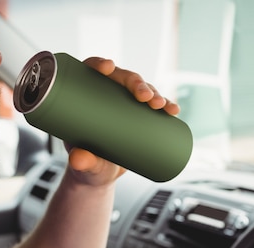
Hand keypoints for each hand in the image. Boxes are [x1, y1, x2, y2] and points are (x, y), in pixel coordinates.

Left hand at [65, 57, 179, 186]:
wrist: (99, 177)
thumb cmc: (85, 166)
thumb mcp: (83, 165)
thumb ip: (81, 163)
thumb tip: (79, 160)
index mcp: (84, 98)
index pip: (90, 73)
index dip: (99, 64)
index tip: (108, 67)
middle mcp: (106, 97)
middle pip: (121, 79)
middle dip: (137, 83)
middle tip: (145, 97)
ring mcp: (124, 106)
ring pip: (141, 91)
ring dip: (154, 93)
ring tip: (162, 106)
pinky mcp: (139, 118)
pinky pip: (154, 106)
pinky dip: (166, 105)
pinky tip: (174, 109)